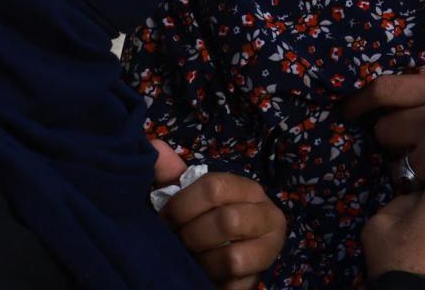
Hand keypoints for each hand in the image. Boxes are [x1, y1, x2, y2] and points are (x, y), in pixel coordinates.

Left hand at [152, 143, 287, 289]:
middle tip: (178, 243)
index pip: (215, 187)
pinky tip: (204, 276)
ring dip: (202, 262)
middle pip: (227, 221)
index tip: (164, 220)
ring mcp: (269, 247)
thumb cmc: (200, 224)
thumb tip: (155, 147)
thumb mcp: (186, 198)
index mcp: (247, 189)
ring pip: (232, 257)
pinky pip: (233, 282)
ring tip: (192, 261)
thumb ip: (171, 175)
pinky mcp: (261, 277)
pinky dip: (212, 281)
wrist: (219, 265)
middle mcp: (267, 214)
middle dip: (191, 236)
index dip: (182, 206)